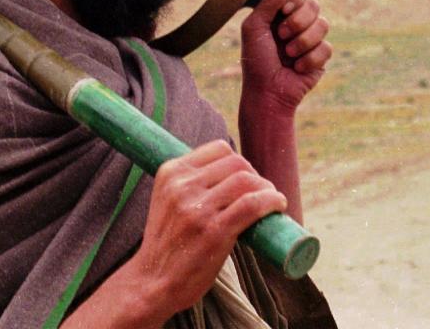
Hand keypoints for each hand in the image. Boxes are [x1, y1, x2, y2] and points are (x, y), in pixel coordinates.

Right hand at [127, 140, 286, 322]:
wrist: (152, 281)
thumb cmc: (167, 243)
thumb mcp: (168, 200)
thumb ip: (191, 184)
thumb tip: (235, 175)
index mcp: (171, 172)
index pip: (219, 149)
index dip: (239, 163)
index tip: (246, 180)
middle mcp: (182, 185)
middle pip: (236, 163)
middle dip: (255, 176)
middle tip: (261, 194)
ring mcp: (197, 208)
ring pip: (246, 181)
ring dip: (266, 189)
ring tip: (271, 201)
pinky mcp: (214, 231)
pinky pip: (251, 205)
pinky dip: (271, 201)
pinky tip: (278, 205)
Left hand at [240, 0, 331, 110]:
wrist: (268, 92)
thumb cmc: (256, 61)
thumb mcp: (254, 28)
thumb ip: (268, 3)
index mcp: (280, 14)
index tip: (282, 10)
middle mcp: (297, 24)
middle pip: (314, 5)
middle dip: (297, 21)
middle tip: (281, 35)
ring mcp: (311, 39)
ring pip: (323, 25)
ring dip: (303, 41)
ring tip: (288, 55)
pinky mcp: (321, 57)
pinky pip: (327, 47)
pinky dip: (309, 59)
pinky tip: (297, 68)